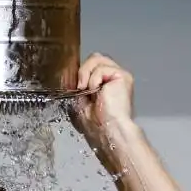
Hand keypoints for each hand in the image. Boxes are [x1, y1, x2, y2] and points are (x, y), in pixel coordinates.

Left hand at [66, 53, 135, 170]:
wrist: (106, 132)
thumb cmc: (94, 126)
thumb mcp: (77, 102)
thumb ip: (76, 86)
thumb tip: (67, 74)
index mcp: (102, 87)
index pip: (89, 68)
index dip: (78, 73)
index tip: (71, 86)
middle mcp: (111, 80)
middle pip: (94, 59)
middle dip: (82, 72)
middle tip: (79, 89)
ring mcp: (118, 77)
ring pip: (96, 58)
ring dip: (86, 74)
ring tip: (86, 90)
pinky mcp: (123, 76)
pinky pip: (102, 67)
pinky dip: (94, 79)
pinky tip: (96, 92)